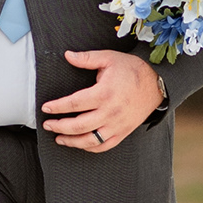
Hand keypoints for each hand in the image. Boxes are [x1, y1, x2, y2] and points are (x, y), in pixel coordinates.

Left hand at [44, 49, 165, 153]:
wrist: (157, 83)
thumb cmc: (132, 69)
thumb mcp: (109, 58)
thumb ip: (86, 58)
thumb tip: (67, 55)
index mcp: (104, 93)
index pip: (73, 104)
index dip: (57, 107)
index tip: (46, 108)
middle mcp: (110, 112)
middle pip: (78, 126)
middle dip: (59, 126)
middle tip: (48, 124)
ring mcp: (117, 125)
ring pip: (89, 140)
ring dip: (71, 141)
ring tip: (59, 138)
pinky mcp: (123, 132)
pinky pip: (104, 145)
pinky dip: (90, 147)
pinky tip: (80, 143)